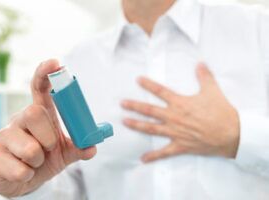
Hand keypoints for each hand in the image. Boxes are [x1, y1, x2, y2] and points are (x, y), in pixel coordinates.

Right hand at [0, 59, 95, 196]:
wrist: (22, 179)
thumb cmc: (44, 159)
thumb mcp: (65, 153)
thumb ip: (79, 147)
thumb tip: (92, 146)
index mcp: (39, 114)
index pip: (39, 88)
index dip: (46, 74)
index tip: (56, 63)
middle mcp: (20, 119)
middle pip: (34, 113)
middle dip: (48, 137)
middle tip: (49, 148)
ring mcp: (4, 136)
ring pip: (29, 148)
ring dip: (39, 161)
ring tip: (34, 163)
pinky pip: (19, 170)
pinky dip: (28, 175)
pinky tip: (23, 172)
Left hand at [121, 63, 239, 162]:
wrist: (231, 134)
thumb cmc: (222, 112)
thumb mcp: (213, 90)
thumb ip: (204, 76)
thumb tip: (200, 64)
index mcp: (180, 103)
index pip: (160, 91)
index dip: (148, 85)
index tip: (138, 80)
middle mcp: (174, 117)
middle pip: (149, 110)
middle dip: (134, 106)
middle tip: (122, 103)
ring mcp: (175, 132)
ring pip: (151, 128)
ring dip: (137, 125)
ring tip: (124, 122)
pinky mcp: (180, 146)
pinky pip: (164, 152)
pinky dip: (153, 156)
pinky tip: (143, 158)